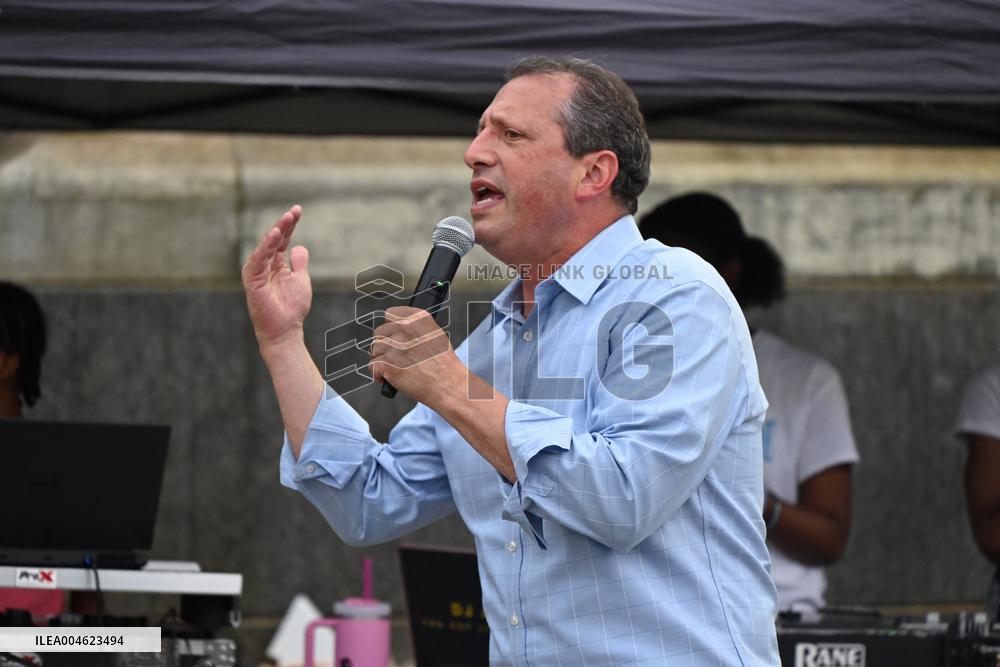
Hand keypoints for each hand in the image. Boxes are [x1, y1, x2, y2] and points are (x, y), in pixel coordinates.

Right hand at [241, 205, 311, 347]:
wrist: (285, 330)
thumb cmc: (292, 307)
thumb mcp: (300, 280)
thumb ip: (299, 263)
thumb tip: (299, 246)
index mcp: (275, 263)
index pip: (281, 239)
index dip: (289, 225)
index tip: (298, 210)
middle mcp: (264, 265)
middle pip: (273, 239)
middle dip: (284, 224)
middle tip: (294, 211)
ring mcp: (257, 271)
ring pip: (265, 246)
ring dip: (276, 232)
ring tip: (286, 219)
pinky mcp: (252, 280)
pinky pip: (258, 259)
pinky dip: (266, 246)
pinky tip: (275, 235)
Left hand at [369, 306, 462, 405]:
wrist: (447, 385)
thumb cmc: (444, 364)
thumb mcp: (435, 334)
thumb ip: (415, 328)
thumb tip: (397, 330)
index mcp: (417, 318)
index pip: (390, 313)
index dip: (391, 327)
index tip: (395, 336)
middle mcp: (404, 328)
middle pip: (379, 332)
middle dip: (384, 345)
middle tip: (397, 356)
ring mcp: (394, 346)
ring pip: (374, 350)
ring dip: (382, 360)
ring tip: (397, 368)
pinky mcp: (387, 363)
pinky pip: (373, 366)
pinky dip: (379, 374)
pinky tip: (390, 378)